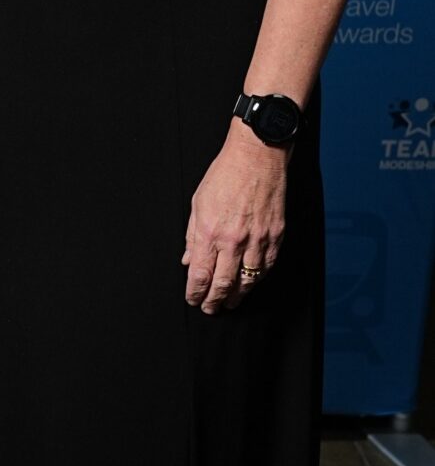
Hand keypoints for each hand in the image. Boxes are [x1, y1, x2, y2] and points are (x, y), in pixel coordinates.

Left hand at [182, 123, 288, 310]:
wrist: (257, 156)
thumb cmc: (225, 174)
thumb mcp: (198, 203)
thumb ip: (192, 235)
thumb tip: (188, 260)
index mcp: (210, 232)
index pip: (201, 275)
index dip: (195, 293)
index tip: (193, 299)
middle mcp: (234, 240)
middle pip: (224, 284)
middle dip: (215, 301)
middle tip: (210, 309)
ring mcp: (258, 239)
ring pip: (248, 280)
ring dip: (237, 296)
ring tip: (230, 302)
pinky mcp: (276, 236)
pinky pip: (267, 266)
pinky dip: (257, 279)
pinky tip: (250, 283)